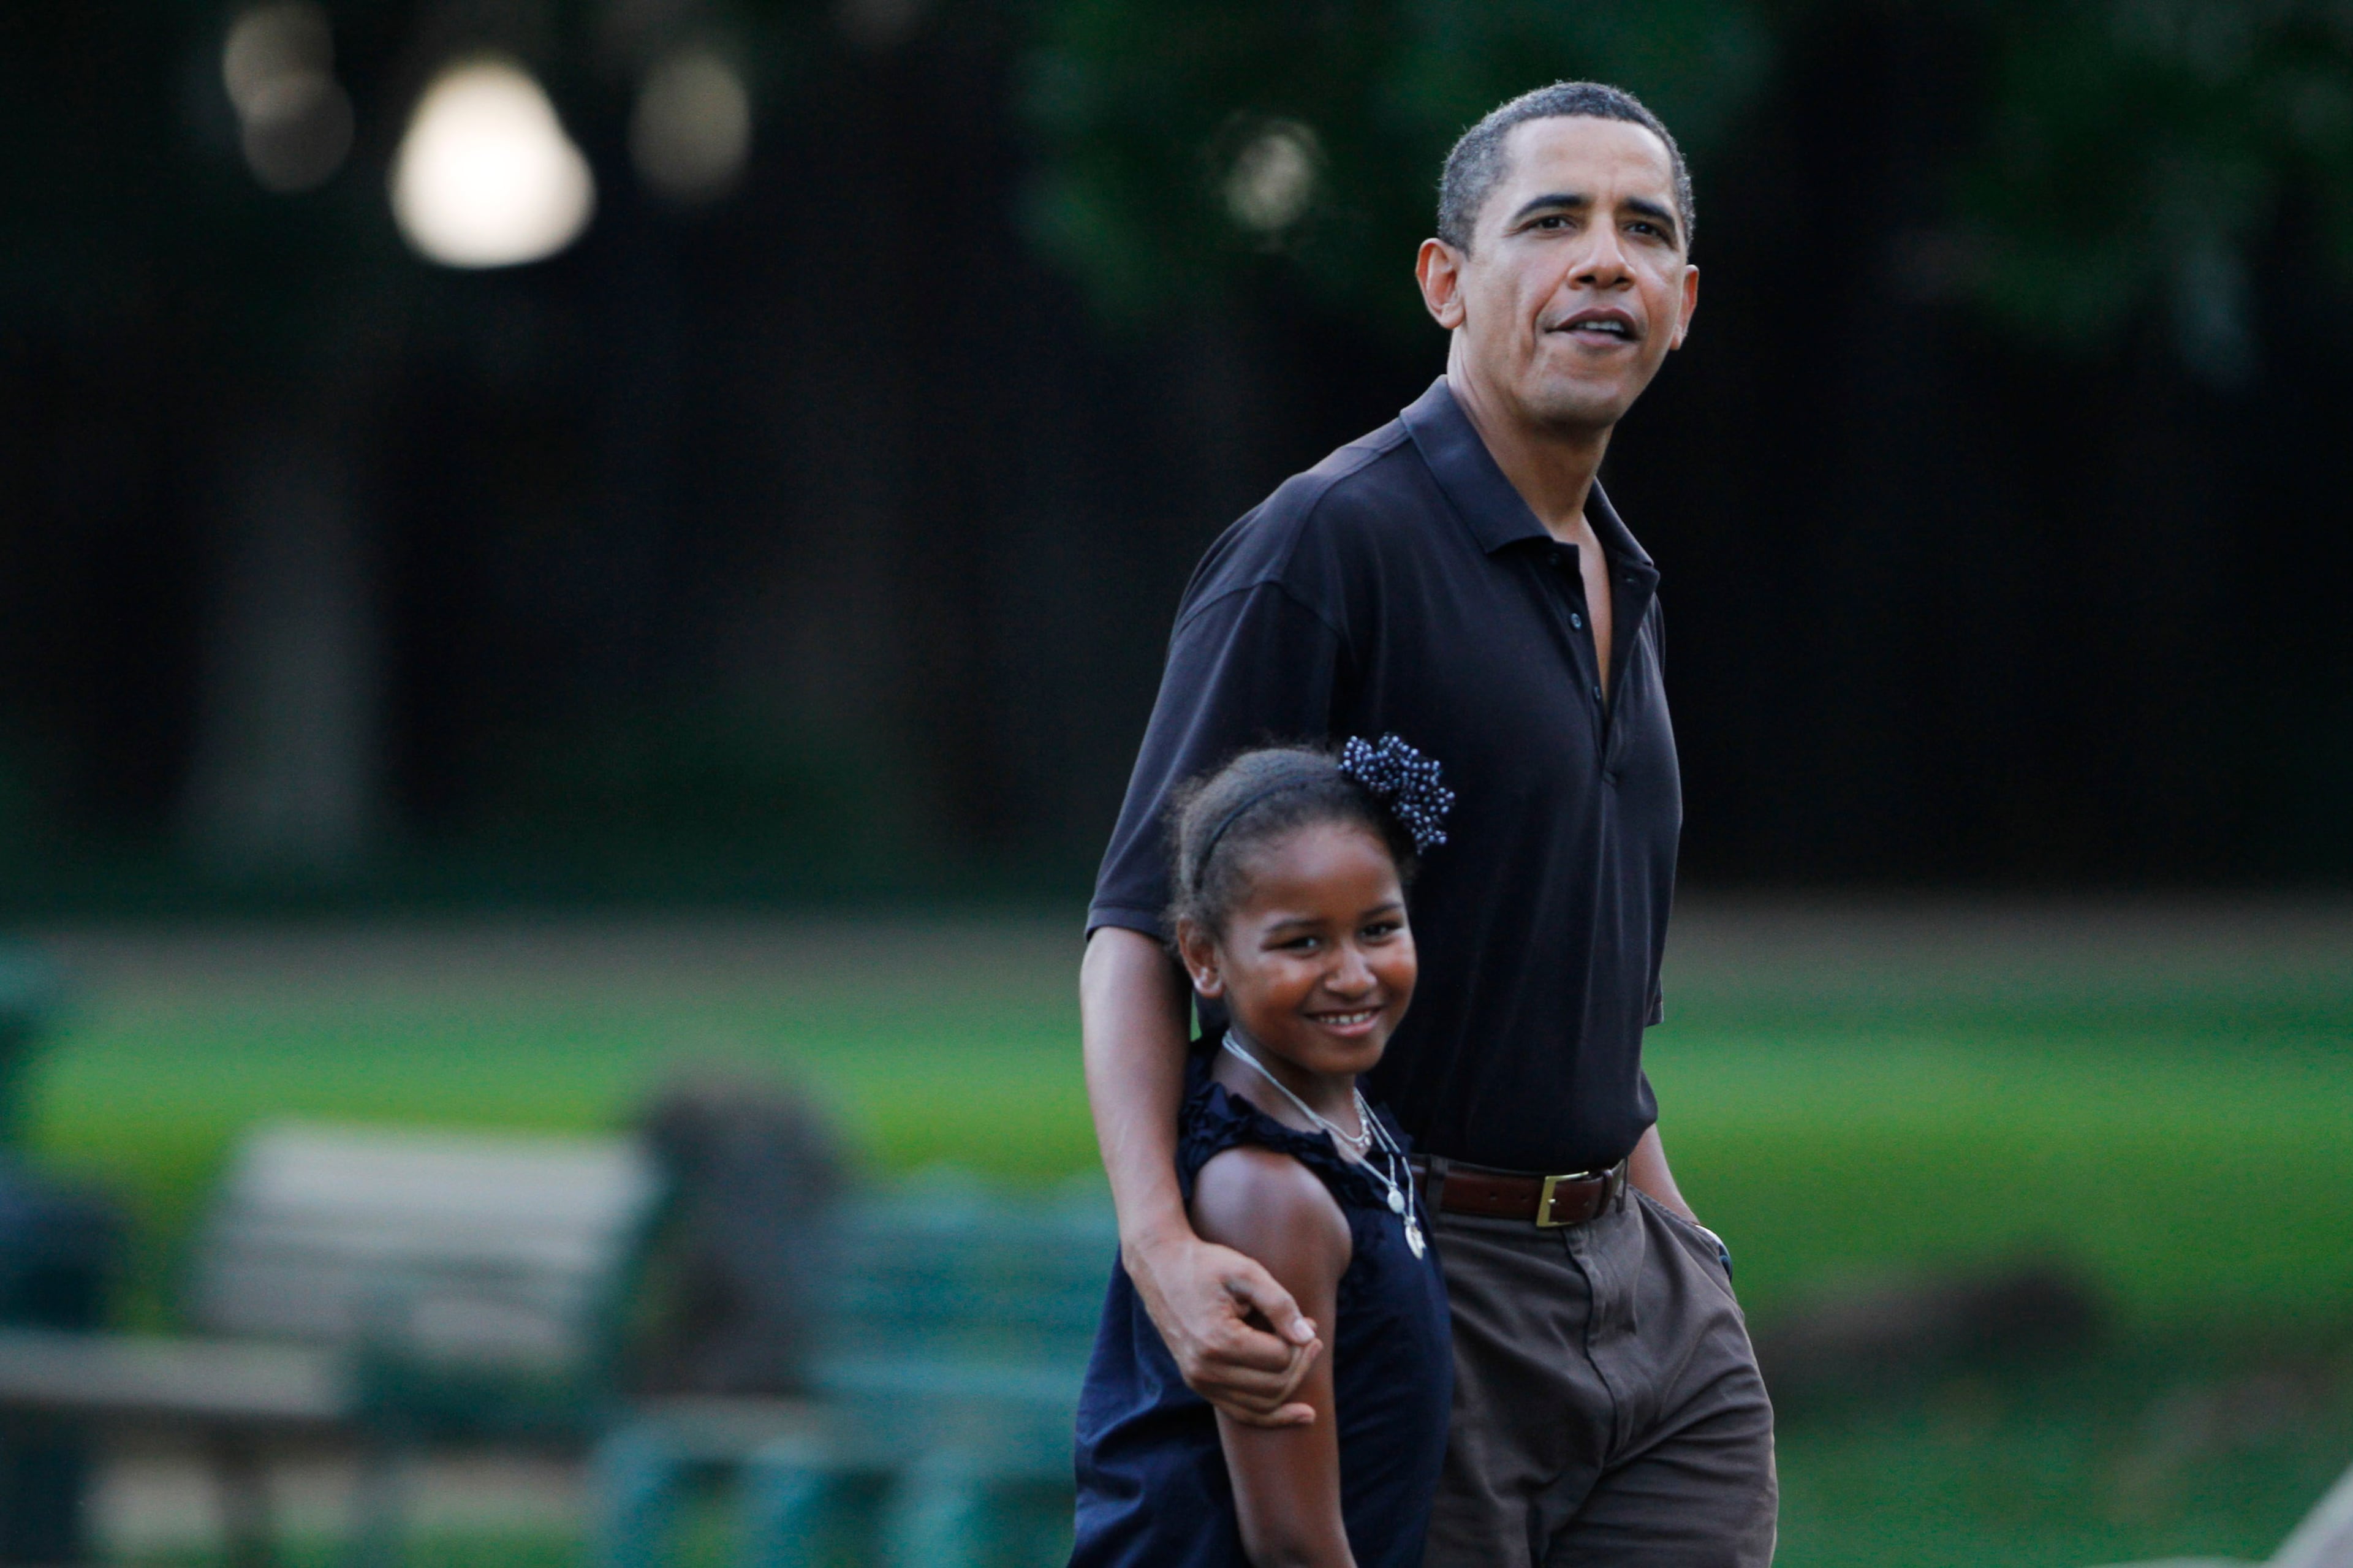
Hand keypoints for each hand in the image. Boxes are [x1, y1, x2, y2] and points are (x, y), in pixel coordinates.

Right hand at [1127, 1230, 1322, 1425]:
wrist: (1160, 1267)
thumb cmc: (1206, 1265)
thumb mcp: (1246, 1272)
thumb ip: (1280, 1304)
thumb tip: (1308, 1337)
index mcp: (1217, 1340)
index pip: (1279, 1358)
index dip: (1301, 1342)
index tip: (1309, 1322)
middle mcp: (1205, 1369)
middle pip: (1274, 1386)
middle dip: (1301, 1363)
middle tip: (1313, 1337)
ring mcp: (1199, 1381)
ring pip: (1262, 1407)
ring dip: (1292, 1385)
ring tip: (1306, 1356)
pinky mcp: (1198, 1384)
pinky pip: (1241, 1413)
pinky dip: (1272, 1416)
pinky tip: (1299, 1414)